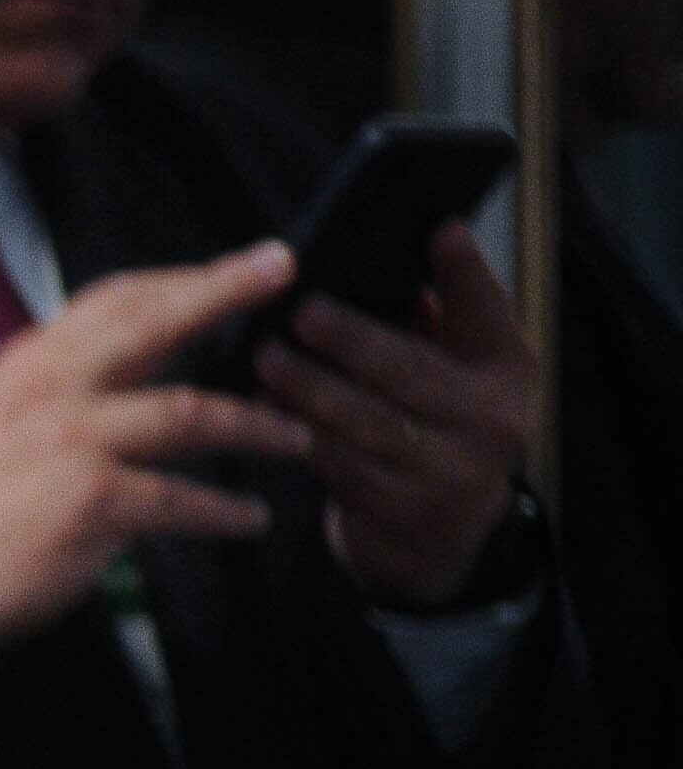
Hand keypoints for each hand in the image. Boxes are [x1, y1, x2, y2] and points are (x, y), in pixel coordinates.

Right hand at [0, 242, 313, 642]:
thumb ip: (55, 389)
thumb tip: (125, 369)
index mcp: (27, 364)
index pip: (113, 299)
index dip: (180, 278)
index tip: (235, 264)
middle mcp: (52, 388)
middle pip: (156, 324)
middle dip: (224, 292)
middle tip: (282, 270)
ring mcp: (74, 441)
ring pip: (189, 413)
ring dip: (254, 425)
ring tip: (295, 436)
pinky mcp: (93, 499)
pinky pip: (179, 498)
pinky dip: (221, 511)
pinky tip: (249, 520)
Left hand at [253, 222, 533, 607]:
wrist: (443, 540)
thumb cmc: (434, 425)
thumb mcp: (454, 372)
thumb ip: (427, 322)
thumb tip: (374, 257)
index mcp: (507, 369)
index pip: (489, 312)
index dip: (466, 273)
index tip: (440, 229)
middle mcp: (492, 419)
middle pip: (415, 370)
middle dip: (355, 339)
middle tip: (304, 311)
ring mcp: (449, 470)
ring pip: (369, 420)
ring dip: (311, 388)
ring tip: (267, 358)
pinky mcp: (401, 509)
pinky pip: (340, 464)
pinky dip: (297, 434)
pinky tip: (261, 409)